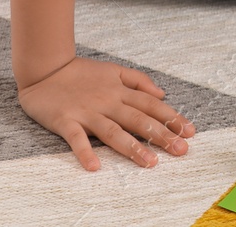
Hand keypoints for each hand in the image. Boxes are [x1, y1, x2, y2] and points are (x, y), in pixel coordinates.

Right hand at [19, 56, 193, 170]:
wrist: (45, 68)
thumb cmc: (81, 73)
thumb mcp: (115, 69)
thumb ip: (139, 81)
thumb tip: (162, 94)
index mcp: (120, 91)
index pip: (152, 105)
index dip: (172, 118)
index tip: (190, 132)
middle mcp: (108, 102)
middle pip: (139, 120)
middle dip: (162, 135)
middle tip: (180, 150)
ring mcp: (87, 113)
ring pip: (113, 132)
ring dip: (133, 147)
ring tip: (150, 162)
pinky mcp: (65, 121)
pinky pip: (76, 138)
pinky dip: (84, 152)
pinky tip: (94, 166)